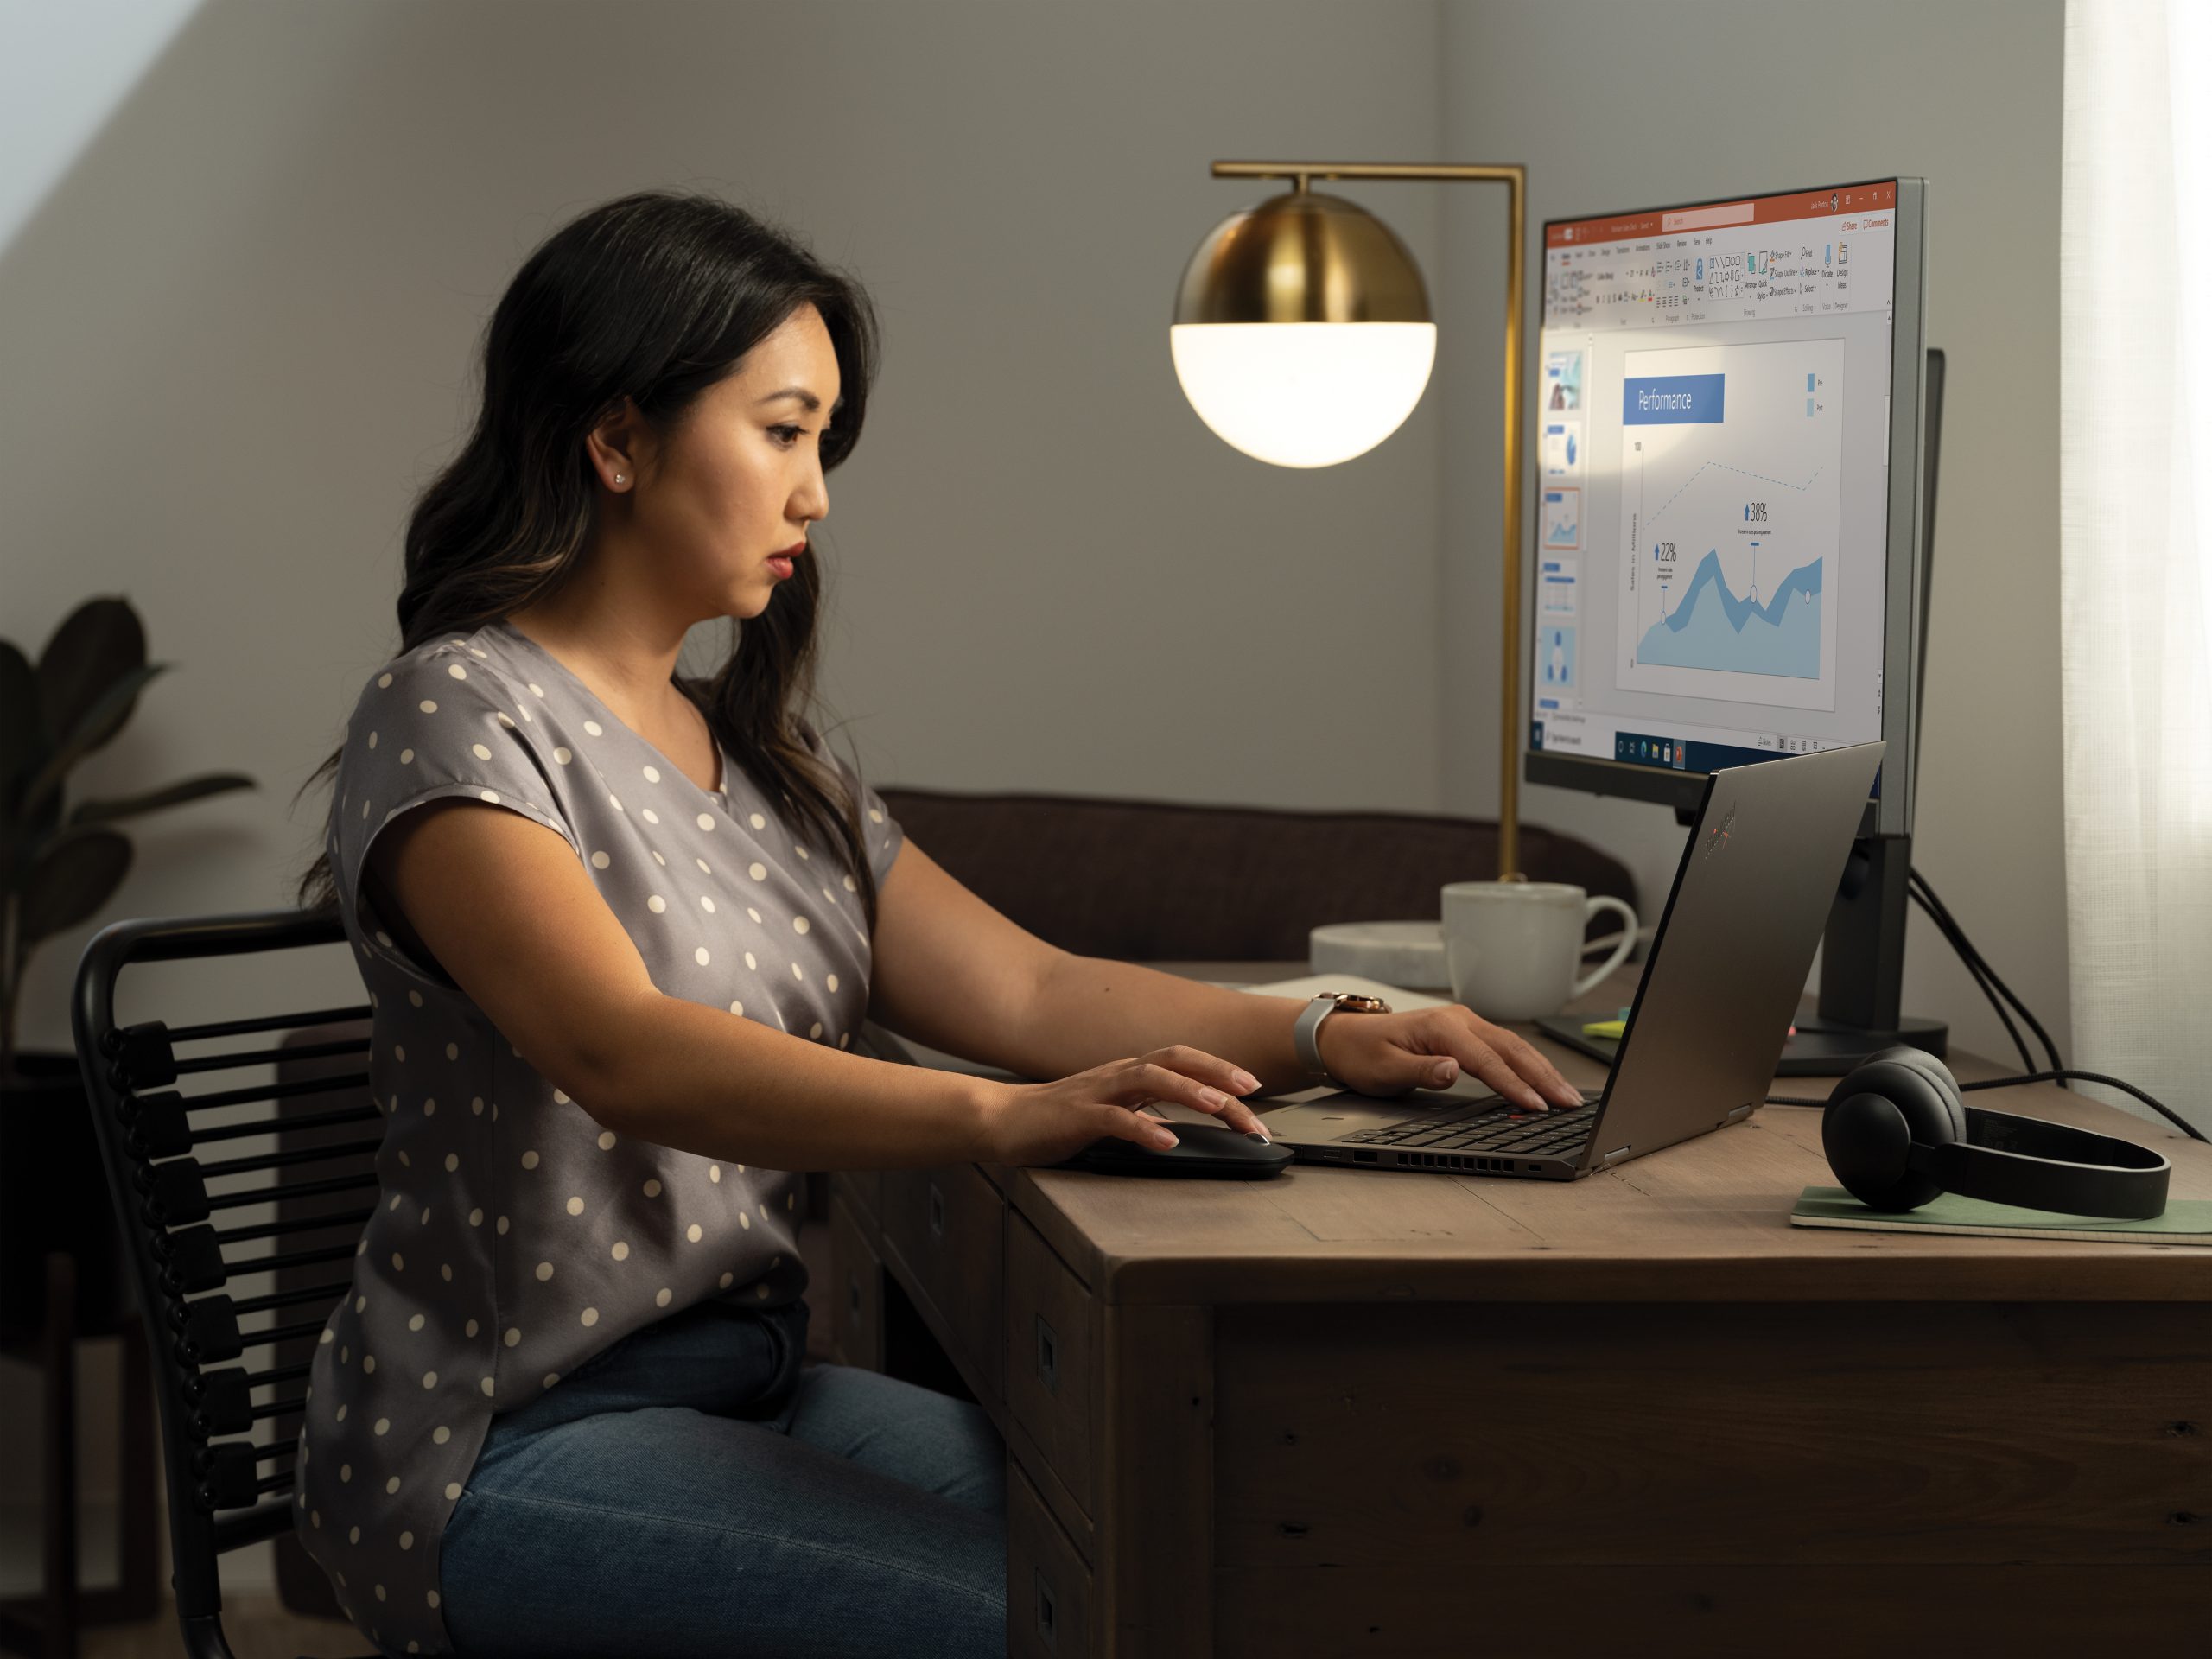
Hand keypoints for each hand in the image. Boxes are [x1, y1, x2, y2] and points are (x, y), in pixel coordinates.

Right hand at [974, 1046, 1268, 1166]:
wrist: (1000, 1120)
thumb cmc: (1056, 1121)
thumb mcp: (1109, 1114)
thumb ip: (1141, 1114)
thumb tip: (1178, 1128)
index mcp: (1127, 1074)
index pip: (1182, 1062)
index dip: (1220, 1070)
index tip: (1254, 1090)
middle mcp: (1117, 1075)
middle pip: (1175, 1060)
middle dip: (1217, 1073)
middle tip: (1253, 1092)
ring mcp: (1097, 1092)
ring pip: (1150, 1080)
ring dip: (1189, 1091)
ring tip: (1220, 1107)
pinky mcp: (1077, 1117)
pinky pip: (1116, 1119)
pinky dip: (1145, 1128)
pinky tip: (1167, 1142)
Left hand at [1316, 1004, 1582, 1111]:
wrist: (1345, 1037)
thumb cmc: (1363, 1054)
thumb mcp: (1385, 1070)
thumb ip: (1421, 1071)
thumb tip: (1454, 1070)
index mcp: (1441, 1027)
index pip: (1485, 1059)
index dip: (1512, 1084)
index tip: (1535, 1106)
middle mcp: (1459, 1020)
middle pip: (1510, 1049)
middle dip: (1543, 1076)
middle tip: (1570, 1102)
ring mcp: (1465, 1023)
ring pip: (1513, 1046)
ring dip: (1542, 1069)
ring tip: (1567, 1094)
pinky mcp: (1467, 1032)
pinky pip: (1504, 1047)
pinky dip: (1528, 1064)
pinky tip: (1543, 1079)